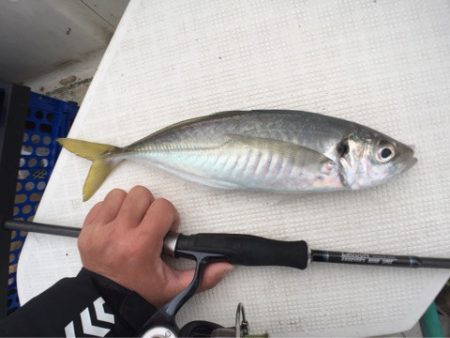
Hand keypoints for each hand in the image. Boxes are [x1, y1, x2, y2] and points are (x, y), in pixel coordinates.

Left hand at [78, 186, 232, 306]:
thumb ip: (203, 277)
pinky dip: (113, 210)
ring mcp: (99, 230)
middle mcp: (117, 233)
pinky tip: (118, 226)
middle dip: (151, 208)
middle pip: (141, 194)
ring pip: (121, 194)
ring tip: (134, 224)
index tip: (166, 231)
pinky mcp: (86, 230)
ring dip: (131, 206)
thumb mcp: (174, 287)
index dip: (169, 217)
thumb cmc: (140, 293)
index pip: (162, 207)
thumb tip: (226, 265)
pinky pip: (102, 203)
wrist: (106, 304)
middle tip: (150, 226)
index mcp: (140, 245)